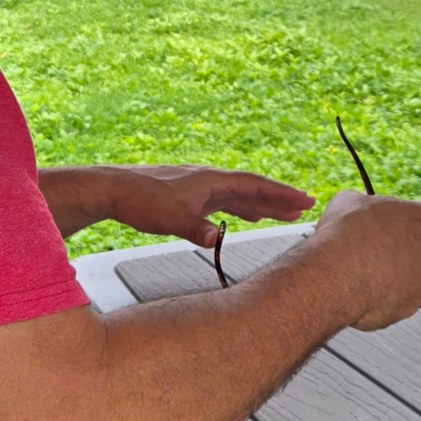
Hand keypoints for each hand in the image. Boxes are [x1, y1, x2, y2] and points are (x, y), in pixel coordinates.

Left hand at [76, 165, 314, 245]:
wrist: (114, 189)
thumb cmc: (140, 200)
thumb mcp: (171, 219)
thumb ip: (196, 230)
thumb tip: (217, 240)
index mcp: (211, 180)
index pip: (255, 185)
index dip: (281, 193)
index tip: (304, 199)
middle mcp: (210, 180)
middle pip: (253, 189)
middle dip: (280, 198)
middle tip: (305, 206)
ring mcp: (202, 188)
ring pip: (241, 195)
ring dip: (264, 204)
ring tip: (285, 213)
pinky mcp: (192, 197)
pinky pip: (227, 201)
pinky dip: (244, 208)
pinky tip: (249, 215)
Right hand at [310, 190, 420, 330]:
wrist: (334, 274)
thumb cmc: (344, 235)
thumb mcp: (348, 202)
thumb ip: (366, 204)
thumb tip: (359, 208)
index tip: (413, 222)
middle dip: (402, 249)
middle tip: (374, 249)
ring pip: (411, 277)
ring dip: (393, 274)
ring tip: (361, 272)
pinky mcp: (408, 307)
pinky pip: (398, 299)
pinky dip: (383, 296)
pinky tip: (360, 289)